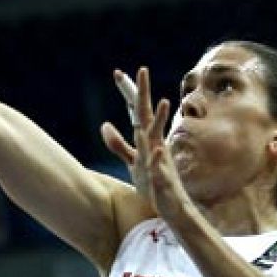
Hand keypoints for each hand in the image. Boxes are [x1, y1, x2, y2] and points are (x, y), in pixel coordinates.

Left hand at [100, 67, 192, 223]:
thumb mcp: (132, 160)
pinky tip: (156, 150)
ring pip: (156, 137)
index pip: (135, 111)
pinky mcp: (161, 178)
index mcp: (147, 138)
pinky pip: (159, 167)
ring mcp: (159, 159)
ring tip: (161, 101)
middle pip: (146, 115)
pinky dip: (157, 159)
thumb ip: (118, 144)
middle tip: (142, 70)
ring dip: (158, 120)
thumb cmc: (153, 182)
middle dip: (143, 93)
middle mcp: (154, 143)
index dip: (128, 93)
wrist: (172, 207)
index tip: (118, 72)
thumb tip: (104, 125)